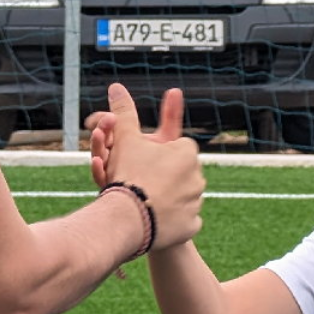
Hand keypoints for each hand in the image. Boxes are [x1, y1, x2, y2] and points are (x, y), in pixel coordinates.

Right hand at [88, 84, 202, 247]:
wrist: (130, 218)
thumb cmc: (129, 173)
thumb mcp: (126, 139)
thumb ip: (124, 112)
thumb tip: (116, 87)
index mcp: (187, 152)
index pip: (171, 144)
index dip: (151, 150)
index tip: (137, 157)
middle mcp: (197, 176)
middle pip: (170, 171)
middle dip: (152, 173)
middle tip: (130, 179)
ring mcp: (195, 203)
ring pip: (174, 195)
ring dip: (158, 195)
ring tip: (136, 198)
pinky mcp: (190, 226)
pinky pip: (179, 220)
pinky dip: (167, 220)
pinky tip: (151, 219)